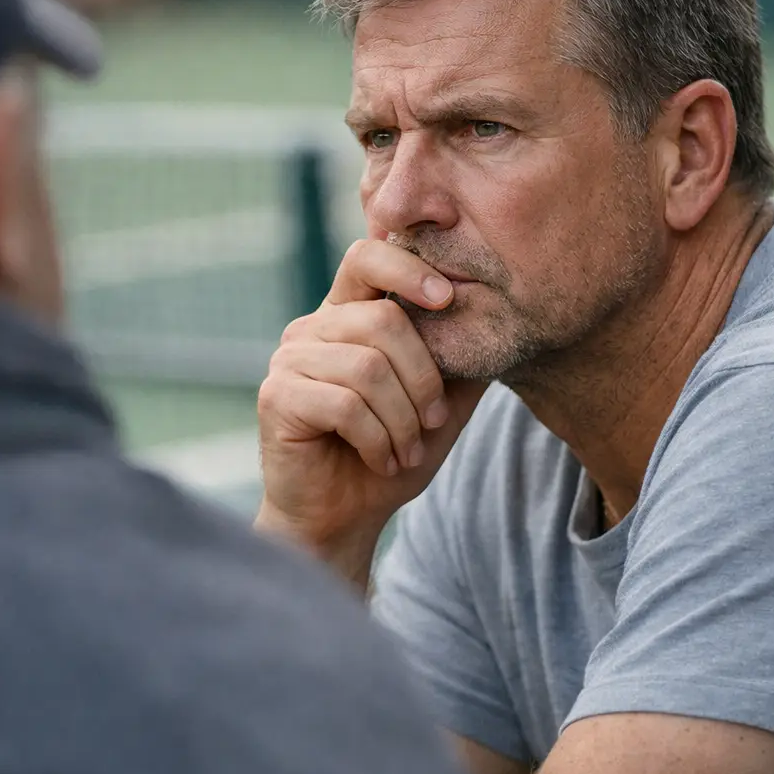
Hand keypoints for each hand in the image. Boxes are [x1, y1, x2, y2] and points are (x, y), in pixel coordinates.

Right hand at [255, 239, 488, 583]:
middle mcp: (312, 327)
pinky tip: (383, 460)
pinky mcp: (276, 396)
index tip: (448, 298)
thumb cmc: (392, 454)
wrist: (345, 517)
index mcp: (348, 315)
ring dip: (402, 420)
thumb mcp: (442, 403)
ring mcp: (289, 359)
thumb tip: (496, 312)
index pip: (368, 256)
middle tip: (433, 423)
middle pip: (383, 322)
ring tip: (407, 451)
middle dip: (423, 380)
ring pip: (368, 368)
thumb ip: (460, 358)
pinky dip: (378, 440)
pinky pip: (344, 404)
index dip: (409, 269)